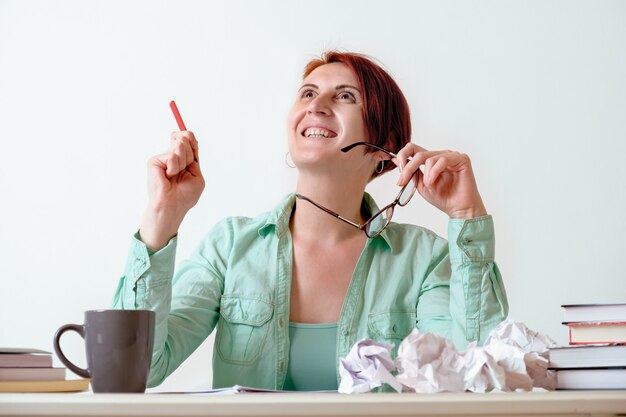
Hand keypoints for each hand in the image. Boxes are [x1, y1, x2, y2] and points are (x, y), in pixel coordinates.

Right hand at [139, 131, 204, 249]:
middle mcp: (171, 157)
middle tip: (184, 170)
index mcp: (181, 160)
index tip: (193, 140)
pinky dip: (175, 168)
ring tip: (175, 175)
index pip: (187, 141)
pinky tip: (168, 176)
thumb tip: (189, 137)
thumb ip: (194, 157)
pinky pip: (172, 156)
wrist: (173, 207)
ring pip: (179, 146)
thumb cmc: (185, 196)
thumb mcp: (196, 175)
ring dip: (183, 163)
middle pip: (184, 139)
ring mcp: (162, 158)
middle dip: (190, 155)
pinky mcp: (154, 161)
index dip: (191, 138)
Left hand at [393, 143, 486, 218]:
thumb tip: (396, 161)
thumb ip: (411, 172)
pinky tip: (432, 181)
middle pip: (418, 153)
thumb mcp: (421, 185)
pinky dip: (434, 172)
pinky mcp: (461, 159)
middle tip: (403, 181)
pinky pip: (443, 160)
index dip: (403, 157)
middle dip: (408, 168)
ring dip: (425, 174)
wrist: (458, 209)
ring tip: (428, 185)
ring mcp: (451, 156)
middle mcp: (440, 155)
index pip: (413, 149)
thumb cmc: (443, 198)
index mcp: (431, 160)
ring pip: (429, 157)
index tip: (398, 172)